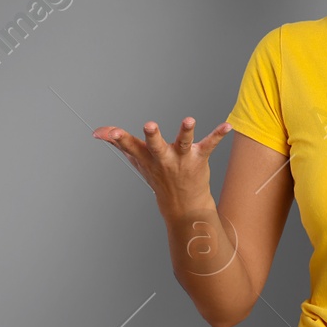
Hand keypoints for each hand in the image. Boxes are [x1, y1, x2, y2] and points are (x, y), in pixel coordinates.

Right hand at [93, 117, 230, 219]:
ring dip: (186, 132)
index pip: (129, 147)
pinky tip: (226, 126)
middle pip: (155, 145)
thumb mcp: (138, 161)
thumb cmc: (159, 177)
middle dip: (152, 135)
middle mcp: (163, 159)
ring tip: (189, 120)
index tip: (108, 132)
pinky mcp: (199, 158)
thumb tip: (99, 132)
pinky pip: (209, 145)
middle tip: (149, 125)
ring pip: (182, 143)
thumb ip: (121, 144)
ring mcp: (181, 159)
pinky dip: (218, 135)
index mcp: (147, 158)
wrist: (183, 206)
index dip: (118, 139)